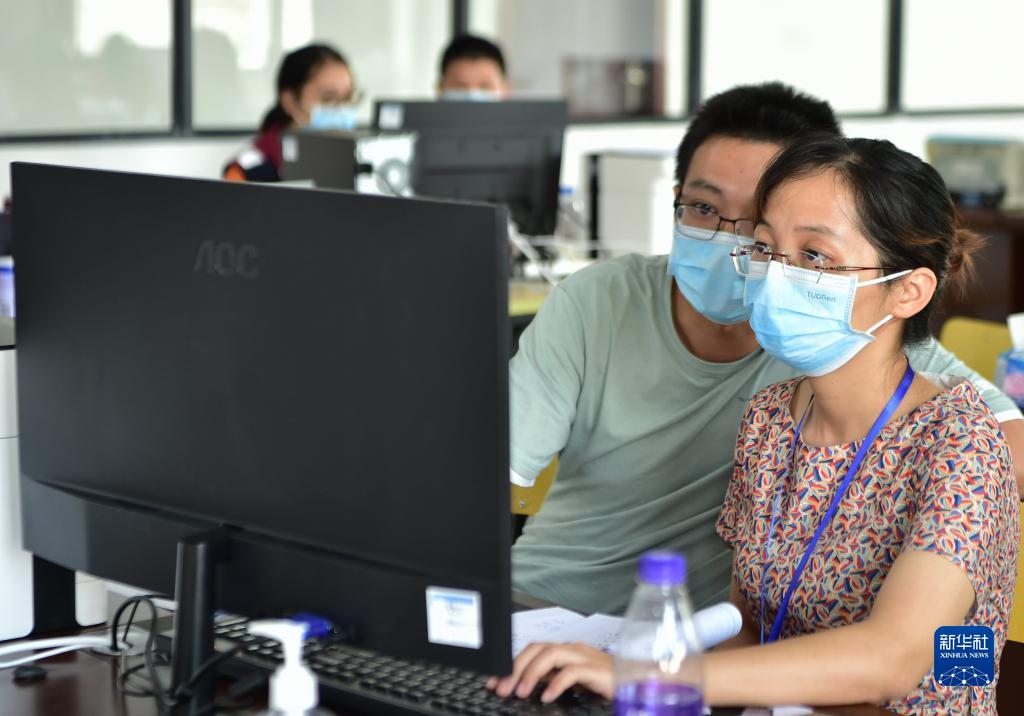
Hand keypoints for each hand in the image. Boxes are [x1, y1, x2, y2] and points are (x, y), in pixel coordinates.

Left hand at [486, 642, 613, 702]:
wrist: (637, 680)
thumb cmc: (606, 681)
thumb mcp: (572, 681)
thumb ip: (551, 679)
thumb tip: (523, 686)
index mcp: (564, 650)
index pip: (531, 650)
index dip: (510, 665)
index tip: (494, 682)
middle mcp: (571, 649)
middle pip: (536, 648)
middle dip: (515, 668)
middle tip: (502, 689)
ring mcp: (583, 656)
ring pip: (550, 654)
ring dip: (531, 673)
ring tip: (520, 692)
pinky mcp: (595, 669)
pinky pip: (571, 671)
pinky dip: (555, 684)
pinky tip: (546, 697)